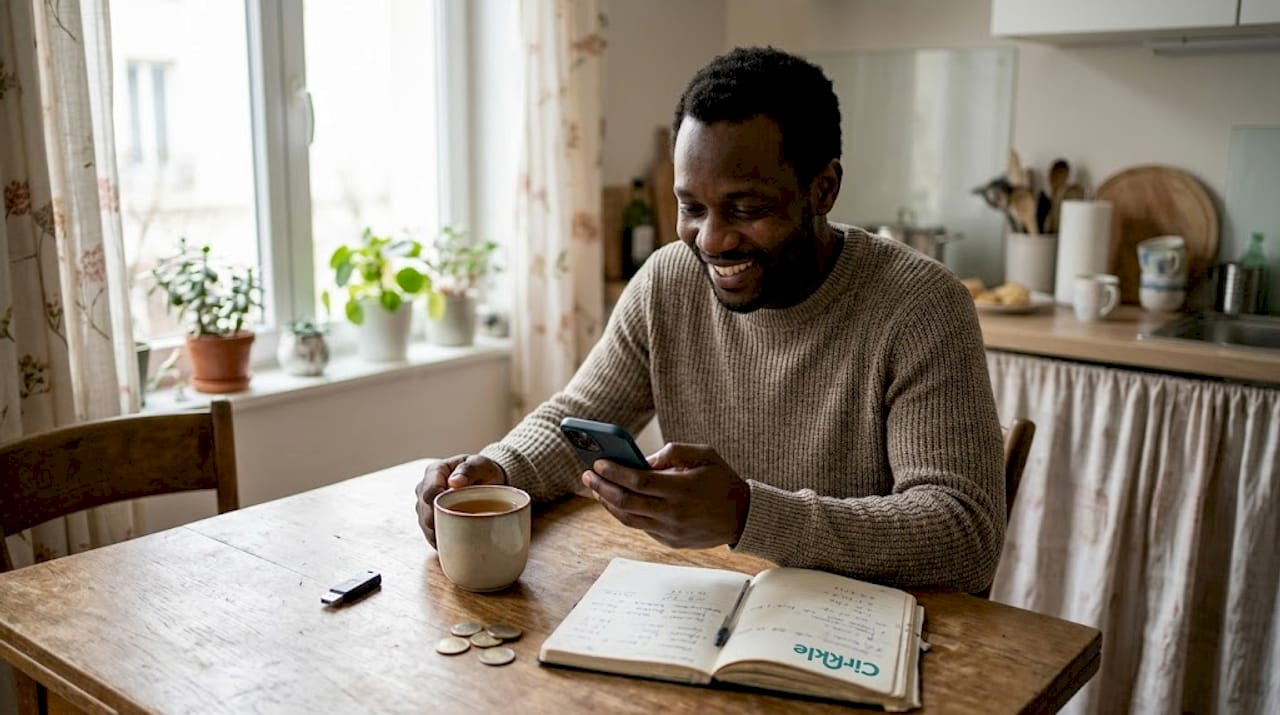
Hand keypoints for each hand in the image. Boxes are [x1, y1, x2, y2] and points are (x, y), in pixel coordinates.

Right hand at [415, 454, 506, 546]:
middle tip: (459, 532)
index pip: (428, 491)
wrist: (486, 481)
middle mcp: (425, 487)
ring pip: (425, 524)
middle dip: (438, 523)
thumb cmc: (483, 471)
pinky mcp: (429, 519)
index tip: (453, 514)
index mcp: (435, 471)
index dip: (437, 506)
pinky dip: (439, 540)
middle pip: (424, 511)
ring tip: (458, 539)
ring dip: (438, 534)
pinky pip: (429, 533)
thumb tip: (454, 482)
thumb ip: (469, 469)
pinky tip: (451, 545)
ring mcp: (425, 504)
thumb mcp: (481, 465)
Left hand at [582, 443, 749, 548]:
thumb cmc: (723, 481)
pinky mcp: (671, 542)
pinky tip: (615, 501)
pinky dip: (625, 514)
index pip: (638, 481)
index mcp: (682, 489)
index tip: (598, 463)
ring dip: (608, 503)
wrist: (744, 517)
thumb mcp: (705, 455)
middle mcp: (674, 513)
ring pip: (629, 519)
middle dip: (602, 488)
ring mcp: (671, 531)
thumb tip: (644, 461)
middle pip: (627, 502)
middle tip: (587, 475)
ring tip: (596, 488)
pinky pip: (641, 527)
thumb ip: (674, 452)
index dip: (615, 472)